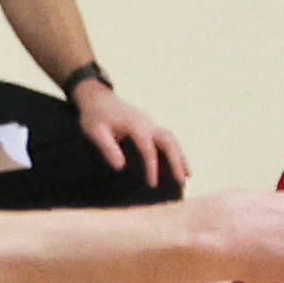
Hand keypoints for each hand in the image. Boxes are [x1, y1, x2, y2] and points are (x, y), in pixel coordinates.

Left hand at [74, 76, 189, 186]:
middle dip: (177, 160)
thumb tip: (121, 167)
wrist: (97, 98)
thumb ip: (108, 147)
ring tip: (189, 175)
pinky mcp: (150, 126)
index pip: (148, 147)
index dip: (152, 166)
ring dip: (181, 156)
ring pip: (172, 138)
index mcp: (134, 124)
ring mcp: (150, 123)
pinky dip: (176, 151)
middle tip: (183, 180)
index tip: (153, 184)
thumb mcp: (95, 131)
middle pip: (169, 140)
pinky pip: (167, 138)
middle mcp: (146, 122)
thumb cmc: (95, 117)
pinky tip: (178, 165)